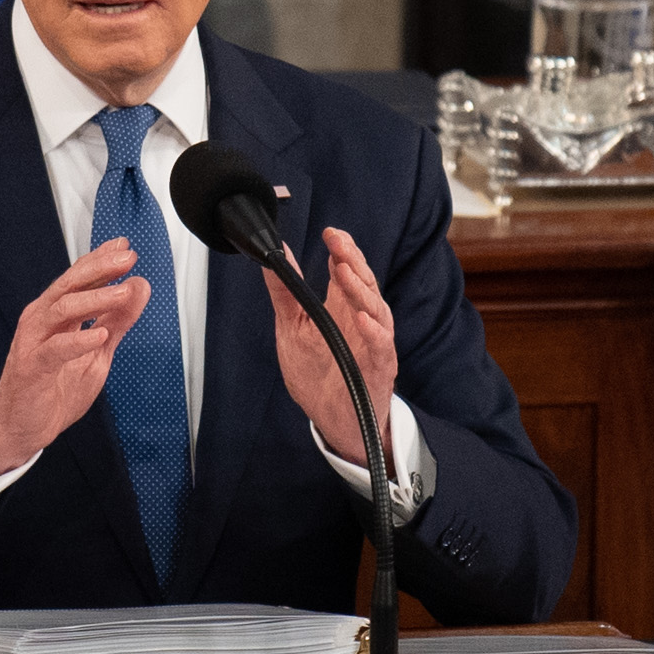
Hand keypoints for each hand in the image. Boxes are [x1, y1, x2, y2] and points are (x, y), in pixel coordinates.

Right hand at [0, 237, 151, 484]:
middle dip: (99, 268)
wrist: (22, 428)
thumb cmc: (54, 389)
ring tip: (122, 292)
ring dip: (94, 299)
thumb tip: (140, 288)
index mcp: (55, 314)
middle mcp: (41, 321)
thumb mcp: (96, 353)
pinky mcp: (31, 367)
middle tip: (126, 259)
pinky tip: (98, 335)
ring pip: (62, 309)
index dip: (100, 259)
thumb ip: (117, 321)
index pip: (78, 278)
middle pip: (69, 285)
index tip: (125, 247)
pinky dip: (78, 341)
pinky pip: (55, 349)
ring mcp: (33, 342)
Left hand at [268, 226, 401, 470]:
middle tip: (338, 243)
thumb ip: (285, 293)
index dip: (343, 250)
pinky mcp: (378, 367)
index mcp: (341, 308)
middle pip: (363, 283)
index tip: (331, 233)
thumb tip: (272, 258)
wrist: (333, 420)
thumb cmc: (317, 374)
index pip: (347, 270)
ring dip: (360, 290)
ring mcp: (372, 343)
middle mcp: (361, 320)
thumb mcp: (291, 327)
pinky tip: (363, 320)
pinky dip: (374, 332)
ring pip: (375, 309)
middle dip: (353, 261)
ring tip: (345, 272)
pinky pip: (381, 347)